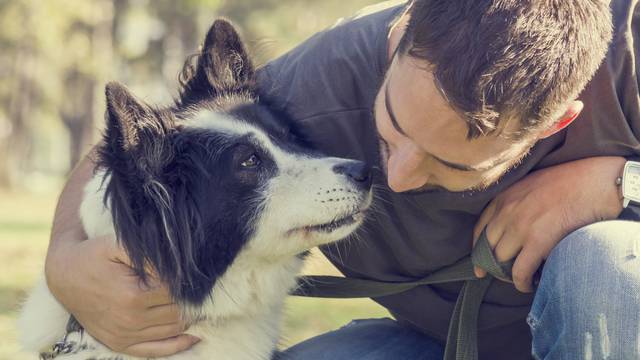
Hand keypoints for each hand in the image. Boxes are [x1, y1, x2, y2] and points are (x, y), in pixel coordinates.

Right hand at [45, 235, 198, 356]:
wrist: (64, 274)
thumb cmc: (94, 255)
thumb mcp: (119, 244)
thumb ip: (150, 253)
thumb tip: (179, 265)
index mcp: (133, 296)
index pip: (178, 292)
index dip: (191, 282)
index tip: (198, 273)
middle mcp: (130, 320)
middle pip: (179, 312)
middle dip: (194, 300)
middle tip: (204, 287)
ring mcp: (125, 335)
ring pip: (173, 330)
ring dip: (191, 318)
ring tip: (201, 303)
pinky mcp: (120, 344)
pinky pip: (157, 350)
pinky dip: (179, 344)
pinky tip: (195, 333)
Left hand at [473, 156, 624, 292]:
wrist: (595, 181)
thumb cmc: (570, 182)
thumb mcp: (531, 185)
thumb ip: (517, 203)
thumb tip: (512, 227)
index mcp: (503, 197)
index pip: (480, 229)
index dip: (477, 250)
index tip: (479, 264)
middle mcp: (506, 211)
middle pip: (488, 247)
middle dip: (492, 265)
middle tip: (503, 276)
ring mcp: (520, 226)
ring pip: (501, 261)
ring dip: (508, 275)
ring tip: (520, 280)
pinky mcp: (538, 241)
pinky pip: (520, 271)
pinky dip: (521, 283)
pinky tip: (529, 285)